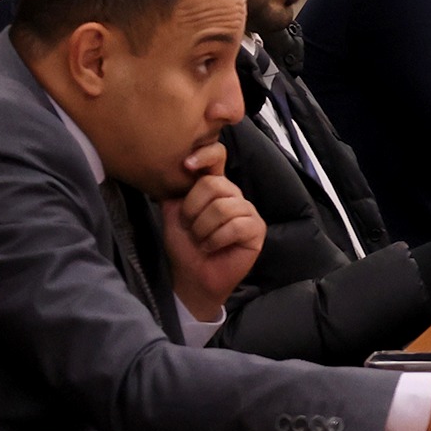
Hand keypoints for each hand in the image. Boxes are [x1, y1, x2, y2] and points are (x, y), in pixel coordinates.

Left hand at [160, 143, 264, 319]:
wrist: (192, 276)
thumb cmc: (184, 245)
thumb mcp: (173, 212)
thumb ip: (176, 189)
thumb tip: (174, 168)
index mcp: (214, 185)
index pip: (217, 156)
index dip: (205, 155)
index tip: (186, 164)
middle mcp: (233, 193)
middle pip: (214, 184)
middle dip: (193, 210)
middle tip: (189, 227)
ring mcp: (247, 210)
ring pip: (223, 207)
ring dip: (203, 229)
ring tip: (201, 240)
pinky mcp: (256, 229)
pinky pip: (235, 226)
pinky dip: (216, 240)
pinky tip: (212, 247)